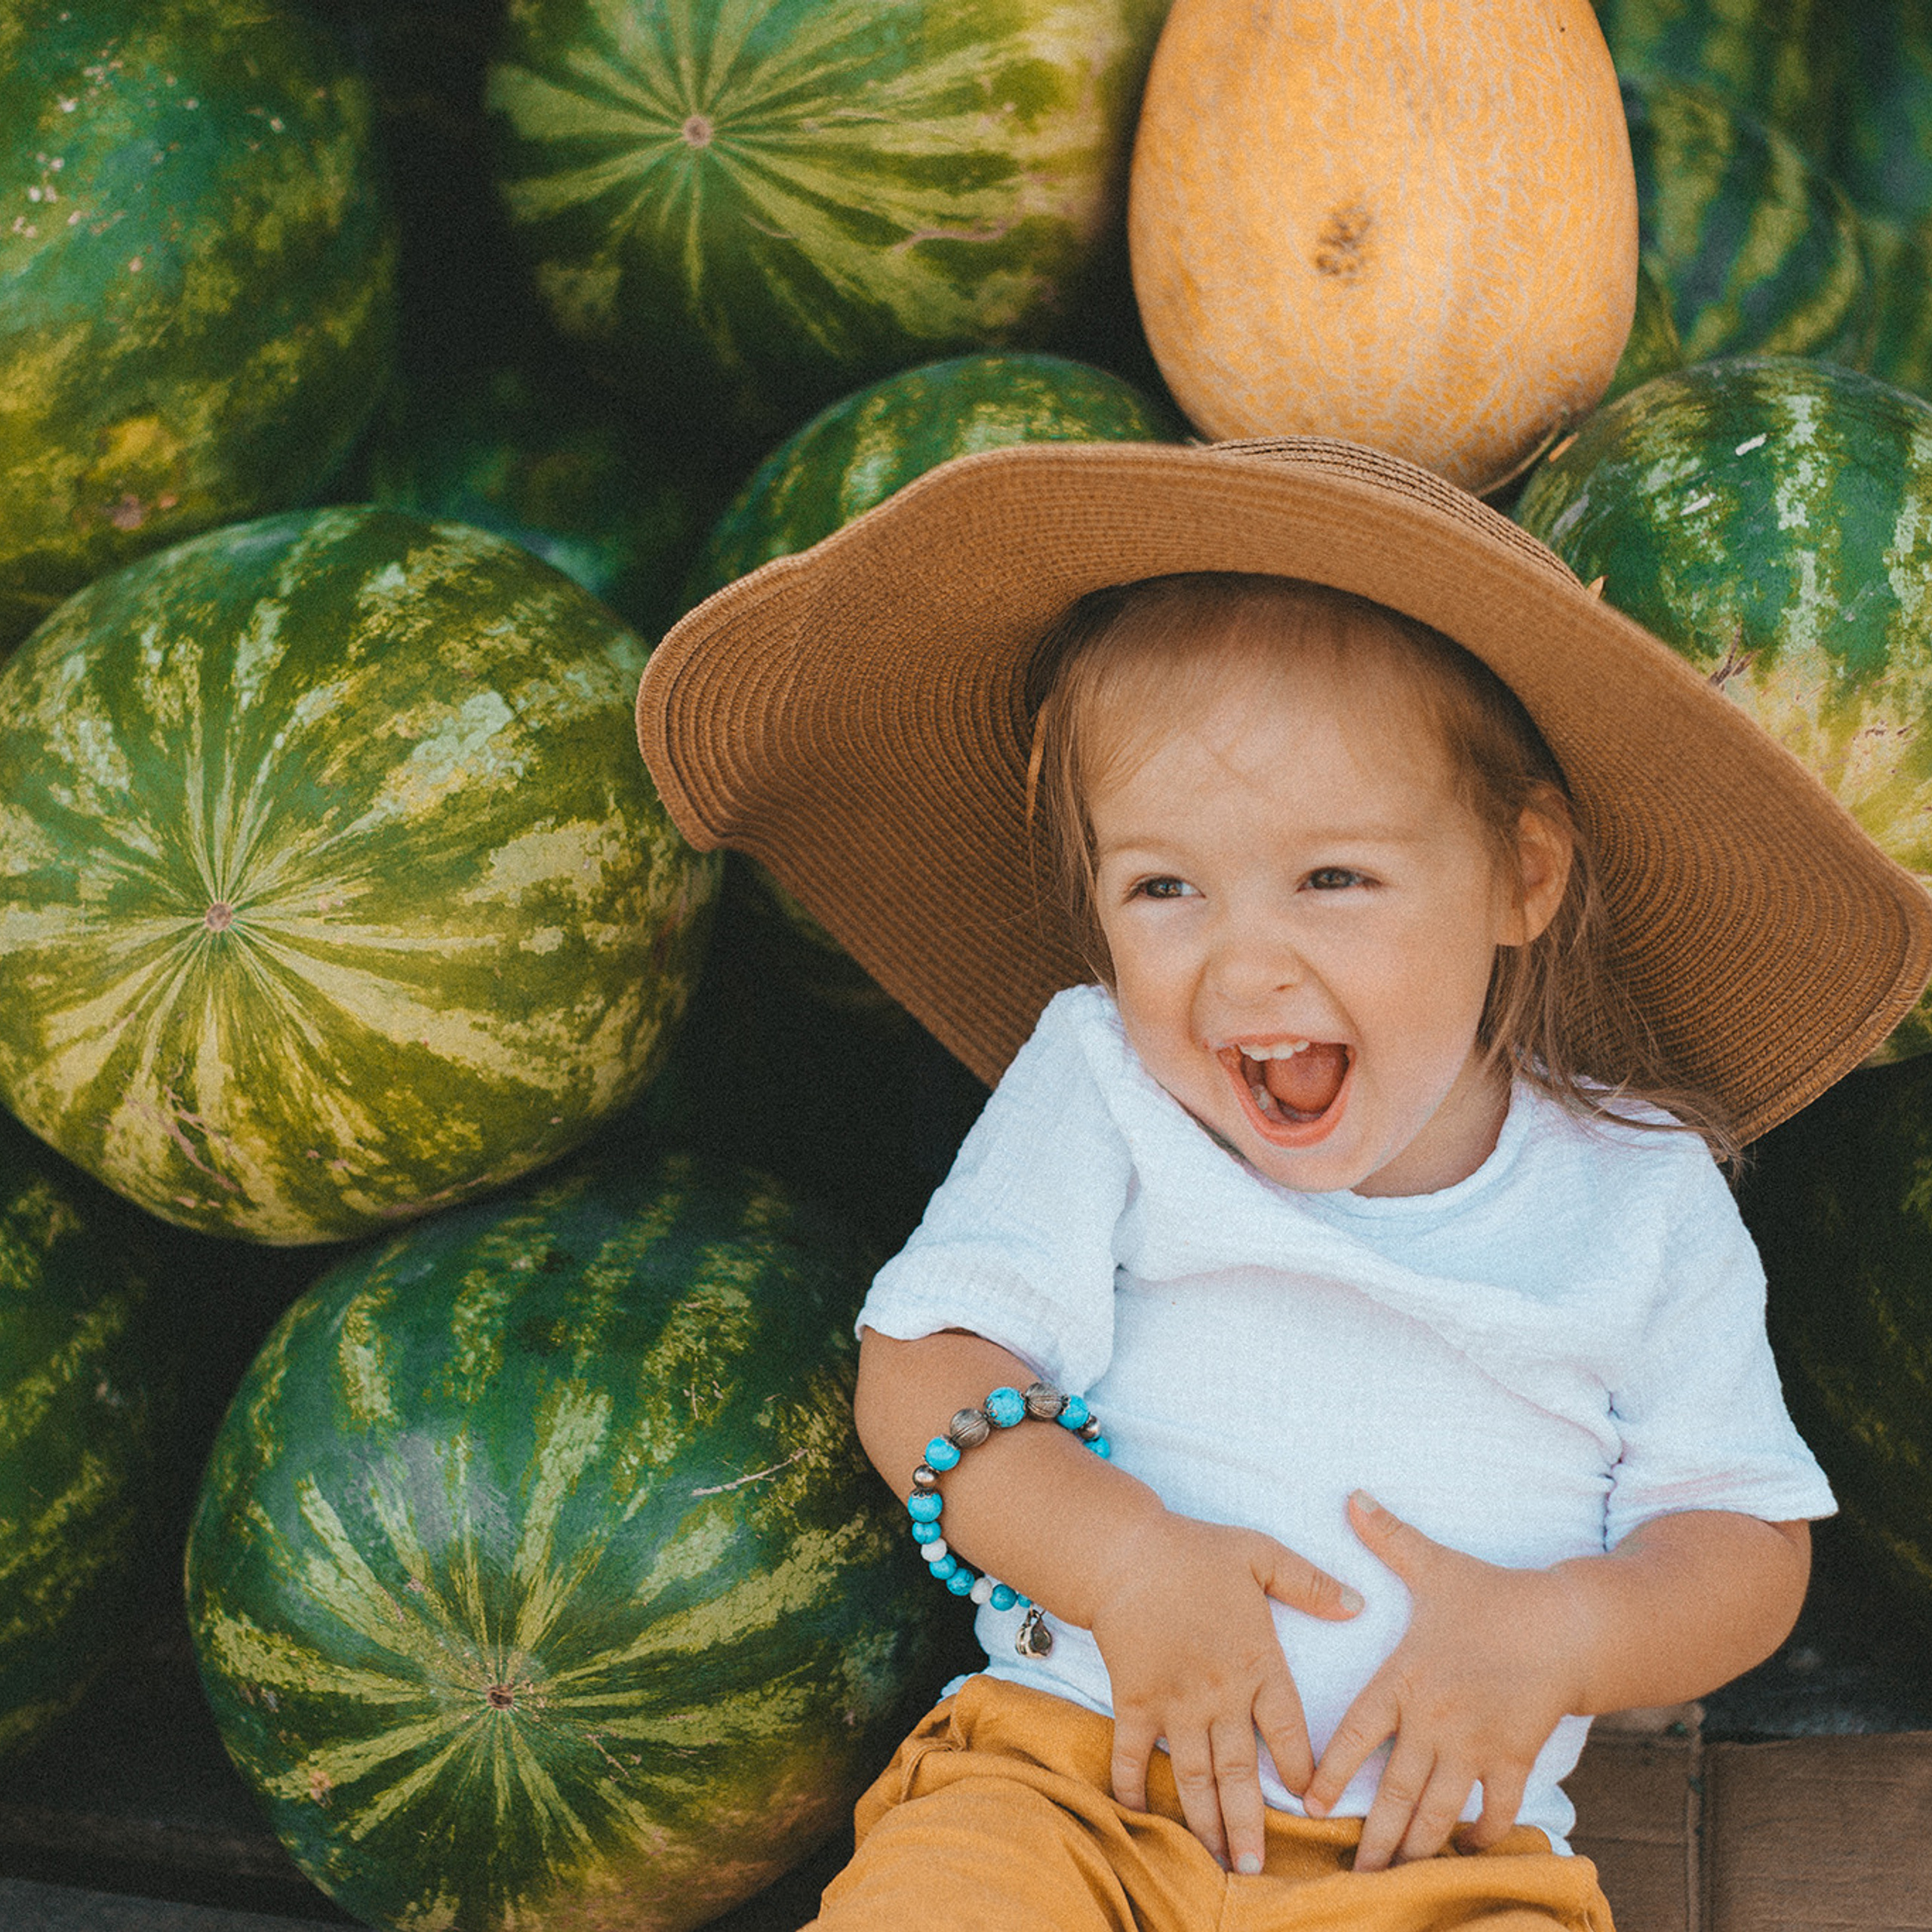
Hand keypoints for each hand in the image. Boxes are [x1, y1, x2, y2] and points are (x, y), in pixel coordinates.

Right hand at [1089, 1510, 1362, 1876]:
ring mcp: (1176, 1703)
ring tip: (1219, 1860)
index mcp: (1257, 1662)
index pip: (1288, 1730)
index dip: (1303, 1770)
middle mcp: (1220, 1693)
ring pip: (1195, 1775)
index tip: (1312, 1801)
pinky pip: (1135, 1754)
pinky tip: (1139, 1816)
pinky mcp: (1136, 1702)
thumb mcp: (1261, 1555)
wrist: (1125, 1552)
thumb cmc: (1195, 1552)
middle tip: (1259, 1868)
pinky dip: (1134, 1787)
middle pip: (1241, 1771)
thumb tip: (1360, 1604)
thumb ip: (1310, 1583)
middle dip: (1251, 1823)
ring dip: (1207, 1821)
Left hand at [1304, 1492, 1588, 1870]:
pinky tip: (1462, 1849)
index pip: (1356, 1734)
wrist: (1569, 1625)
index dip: (1332, 1773)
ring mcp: (1475, 1746)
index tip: (1309, 1806)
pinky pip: (1492, 1810)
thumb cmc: (1494, 1596)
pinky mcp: (1513, 1760)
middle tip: (1352, 1876)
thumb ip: (1389, 1537)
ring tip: (1394, 1878)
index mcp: (1405, 1678)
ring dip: (1416, 1848)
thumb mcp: (1436, 1565)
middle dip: (1373, 1840)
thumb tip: (1351, 1494)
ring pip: (1438, 1812)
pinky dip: (1478, 1835)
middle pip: (1396, 1794)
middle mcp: (1434, 1720)